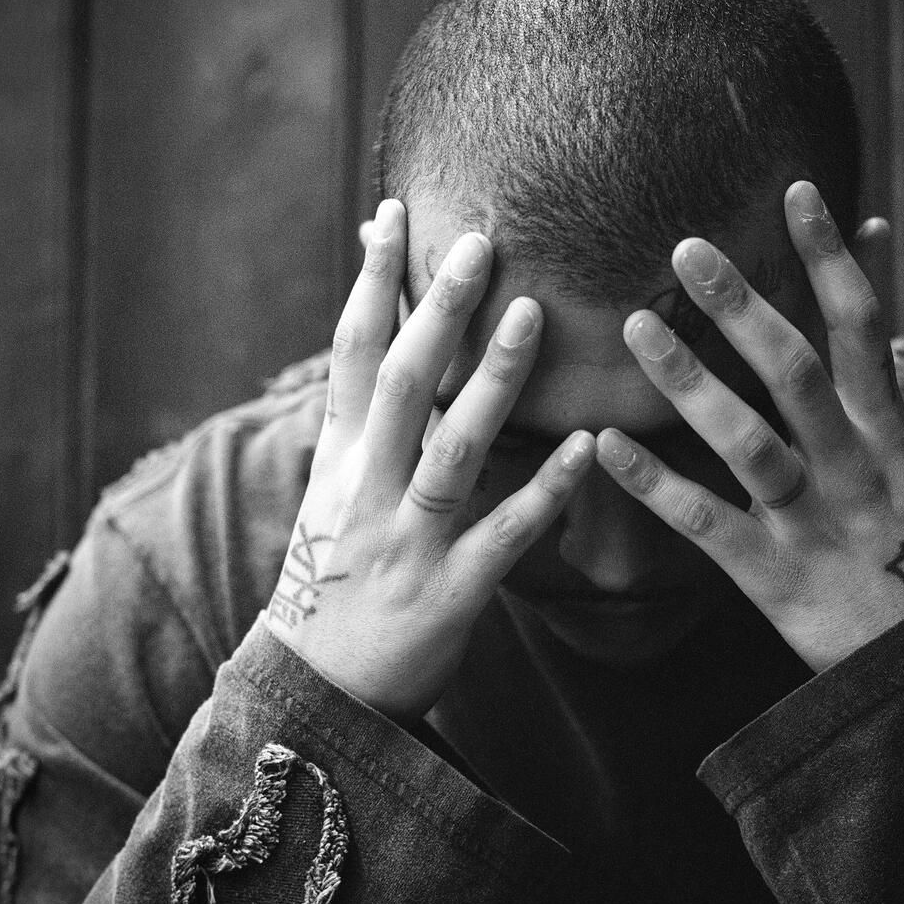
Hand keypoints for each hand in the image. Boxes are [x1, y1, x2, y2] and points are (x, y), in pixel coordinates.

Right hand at [267, 200, 594, 717]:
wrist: (317, 691)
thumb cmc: (334, 577)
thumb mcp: (331, 494)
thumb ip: (360, 423)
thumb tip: (380, 341)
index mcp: (339, 458)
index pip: (351, 352)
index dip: (371, 282)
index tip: (394, 212)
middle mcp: (367, 488)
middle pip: (401, 382)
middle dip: (436, 308)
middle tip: (479, 240)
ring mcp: (407, 541)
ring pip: (452, 448)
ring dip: (492, 379)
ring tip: (533, 314)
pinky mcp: (449, 592)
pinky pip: (504, 534)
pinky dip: (546, 488)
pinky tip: (587, 445)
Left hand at [595, 182, 903, 673]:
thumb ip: (880, 379)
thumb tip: (877, 291)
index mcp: (887, 432)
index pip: (860, 330)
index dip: (831, 261)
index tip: (797, 191)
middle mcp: (854, 467)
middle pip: (796, 374)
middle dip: (744, 308)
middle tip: (686, 248)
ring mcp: (814, 522)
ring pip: (748, 444)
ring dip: (690, 384)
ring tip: (635, 329)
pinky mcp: (775, 578)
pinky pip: (709, 526)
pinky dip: (655, 486)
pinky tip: (604, 446)